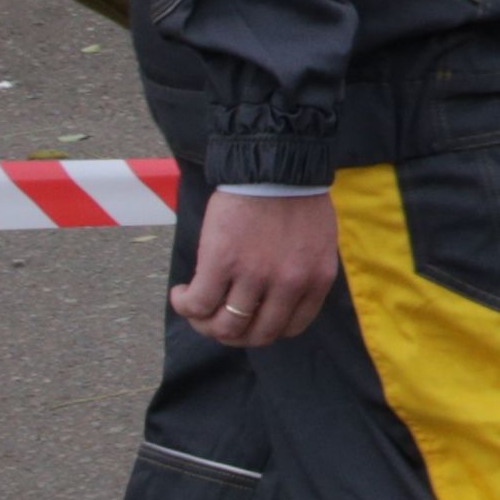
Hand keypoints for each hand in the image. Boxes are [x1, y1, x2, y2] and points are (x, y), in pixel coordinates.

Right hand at [170, 190, 346, 349]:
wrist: (274, 164)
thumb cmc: (295, 196)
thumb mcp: (318, 242)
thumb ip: (303, 273)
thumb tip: (275, 300)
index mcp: (316, 280)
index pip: (290, 328)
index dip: (263, 330)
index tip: (248, 319)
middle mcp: (289, 284)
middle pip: (257, 335)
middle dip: (233, 334)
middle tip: (216, 320)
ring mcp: (255, 276)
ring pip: (225, 326)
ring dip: (204, 324)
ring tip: (195, 307)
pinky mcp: (222, 263)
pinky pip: (198, 304)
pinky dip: (185, 306)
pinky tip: (181, 294)